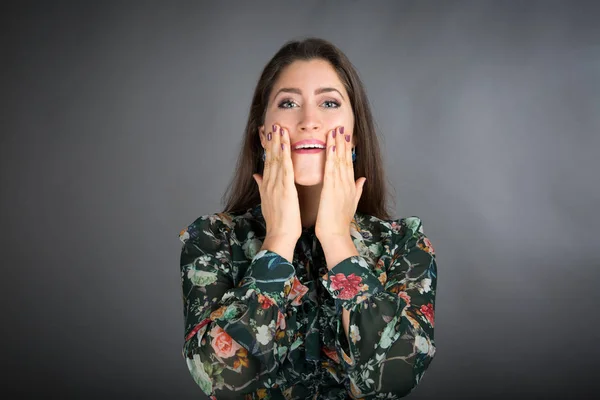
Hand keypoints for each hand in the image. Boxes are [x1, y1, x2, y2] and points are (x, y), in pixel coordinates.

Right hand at [252, 124, 301, 242]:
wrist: (280, 236)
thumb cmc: (278, 222)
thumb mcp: (267, 202)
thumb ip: (262, 186)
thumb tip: (256, 175)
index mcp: (267, 185)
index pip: (267, 162)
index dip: (268, 147)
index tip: (268, 133)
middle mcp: (269, 182)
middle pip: (270, 157)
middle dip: (271, 140)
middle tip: (272, 124)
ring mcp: (276, 185)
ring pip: (276, 159)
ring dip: (277, 142)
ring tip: (278, 127)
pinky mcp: (284, 189)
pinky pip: (285, 168)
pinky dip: (284, 154)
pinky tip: (285, 143)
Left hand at [315, 126, 365, 239]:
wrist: (336, 234)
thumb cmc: (339, 222)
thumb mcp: (351, 203)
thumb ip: (357, 190)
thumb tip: (363, 179)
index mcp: (350, 186)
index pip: (348, 163)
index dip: (347, 149)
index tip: (345, 136)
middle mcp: (347, 183)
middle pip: (345, 158)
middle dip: (343, 142)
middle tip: (341, 126)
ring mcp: (340, 185)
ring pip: (339, 160)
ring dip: (337, 143)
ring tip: (336, 129)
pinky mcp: (331, 188)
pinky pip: (331, 168)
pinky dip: (331, 155)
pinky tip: (330, 144)